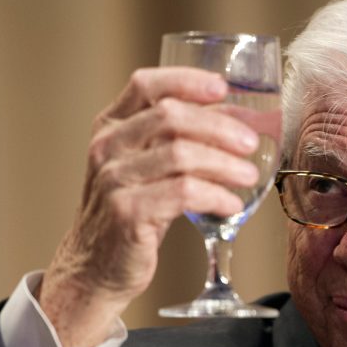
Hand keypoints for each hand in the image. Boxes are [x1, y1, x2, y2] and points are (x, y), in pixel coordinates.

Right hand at [39, 67, 264, 346]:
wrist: (96, 266)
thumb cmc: (133, 211)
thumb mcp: (147, 167)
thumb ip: (180, 139)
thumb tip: (237, 118)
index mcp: (111, 126)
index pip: (145, 85)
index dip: (186, 80)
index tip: (222, 88)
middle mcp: (107, 147)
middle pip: (171, 117)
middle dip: (219, 127)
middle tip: (250, 143)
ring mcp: (114, 179)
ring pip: (180, 155)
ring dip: (225, 164)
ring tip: (249, 176)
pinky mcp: (128, 212)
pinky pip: (183, 194)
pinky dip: (216, 196)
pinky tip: (232, 205)